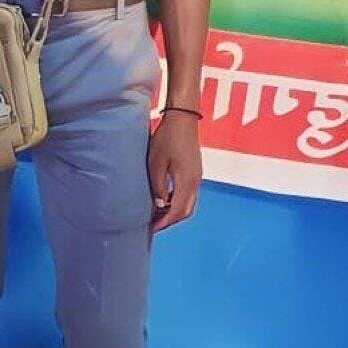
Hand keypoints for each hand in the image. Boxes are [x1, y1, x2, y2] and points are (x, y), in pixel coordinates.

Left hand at [147, 110, 202, 232]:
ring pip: (188, 203)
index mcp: (186, 181)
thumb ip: (157, 186)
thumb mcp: (155, 163)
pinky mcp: (195, 171)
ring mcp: (197, 176)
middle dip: (170, 220)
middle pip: (185, 211)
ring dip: (173, 211)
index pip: (177, 211)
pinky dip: (177, 202)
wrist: (183, 118)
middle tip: (152, 224)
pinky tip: (163, 199)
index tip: (151, 229)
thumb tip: (159, 205)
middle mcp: (195, 181)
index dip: (164, 223)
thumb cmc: (166, 138)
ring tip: (156, 214)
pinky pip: (188, 194)